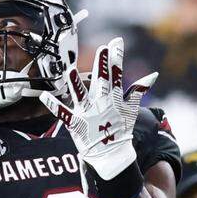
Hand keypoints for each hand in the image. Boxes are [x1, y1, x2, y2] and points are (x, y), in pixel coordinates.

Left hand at [39, 37, 155, 185]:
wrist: (111, 154)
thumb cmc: (120, 130)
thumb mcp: (131, 109)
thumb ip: (138, 90)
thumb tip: (153, 75)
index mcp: (114, 99)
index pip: (116, 75)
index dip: (116, 58)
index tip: (116, 42)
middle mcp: (100, 104)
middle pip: (101, 82)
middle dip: (102, 66)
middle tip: (102, 50)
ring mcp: (87, 113)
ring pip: (80, 95)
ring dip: (75, 83)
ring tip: (69, 70)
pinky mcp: (75, 123)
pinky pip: (62, 113)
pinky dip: (53, 105)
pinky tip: (43, 96)